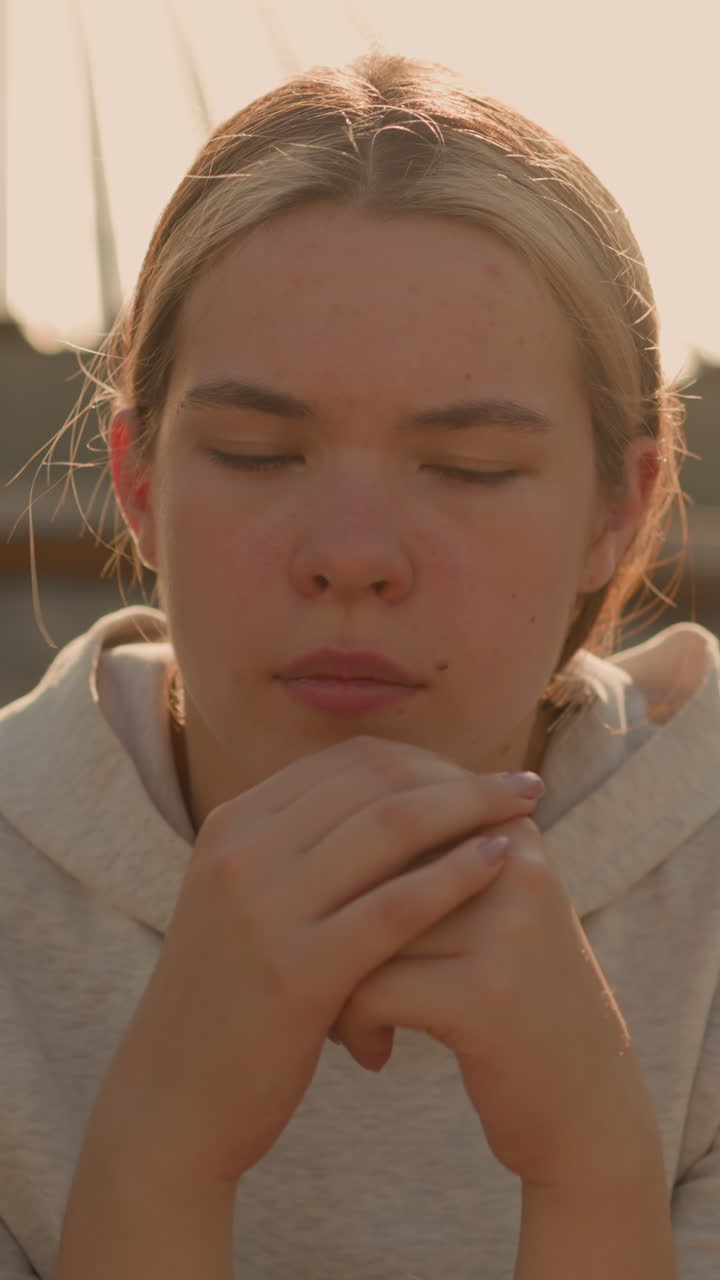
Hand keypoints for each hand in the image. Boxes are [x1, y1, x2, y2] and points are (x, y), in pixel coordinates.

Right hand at [84, 737, 540, 1188]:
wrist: (172, 1100)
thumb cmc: (229, 998)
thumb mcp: (242, 901)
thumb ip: (295, 847)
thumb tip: (387, 797)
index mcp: (232, 825)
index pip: (345, 762)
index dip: (423, 760)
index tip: (477, 771)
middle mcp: (243, 851)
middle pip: (374, 781)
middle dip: (459, 775)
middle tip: (523, 783)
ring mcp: (265, 907)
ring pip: (391, 828)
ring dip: (472, 809)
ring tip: (528, 810)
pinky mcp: (296, 970)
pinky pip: (395, 905)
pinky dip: (455, 874)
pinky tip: (500, 863)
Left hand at [331, 815, 661, 1191]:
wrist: (589, 1108)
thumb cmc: (511, 1000)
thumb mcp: (486, 909)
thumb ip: (427, 854)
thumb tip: (318, 805)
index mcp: (509, 830)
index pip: (392, 808)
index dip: (347, 865)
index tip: (340, 916)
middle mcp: (514, 864)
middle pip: (373, 866)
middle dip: (331, 919)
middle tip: (323, 968)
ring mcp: (505, 927)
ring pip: (361, 926)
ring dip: (334, 980)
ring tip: (345, 1018)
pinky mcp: (486, 994)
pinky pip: (371, 988)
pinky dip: (352, 1023)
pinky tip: (373, 1052)